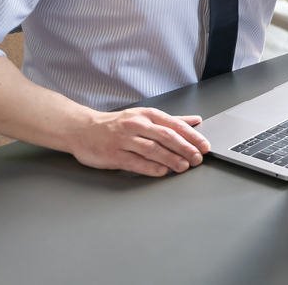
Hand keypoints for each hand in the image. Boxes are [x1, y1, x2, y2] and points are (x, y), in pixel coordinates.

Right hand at [67, 106, 209, 177]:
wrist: (83, 129)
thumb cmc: (117, 123)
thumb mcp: (145, 116)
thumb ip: (171, 120)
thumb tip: (195, 120)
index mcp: (147, 115)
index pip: (174, 125)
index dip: (192, 136)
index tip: (204, 146)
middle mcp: (136, 125)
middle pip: (165, 136)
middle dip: (184, 148)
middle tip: (197, 158)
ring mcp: (124, 140)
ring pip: (151, 149)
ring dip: (170, 158)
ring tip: (183, 166)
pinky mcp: (113, 154)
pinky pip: (134, 161)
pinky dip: (149, 167)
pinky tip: (161, 172)